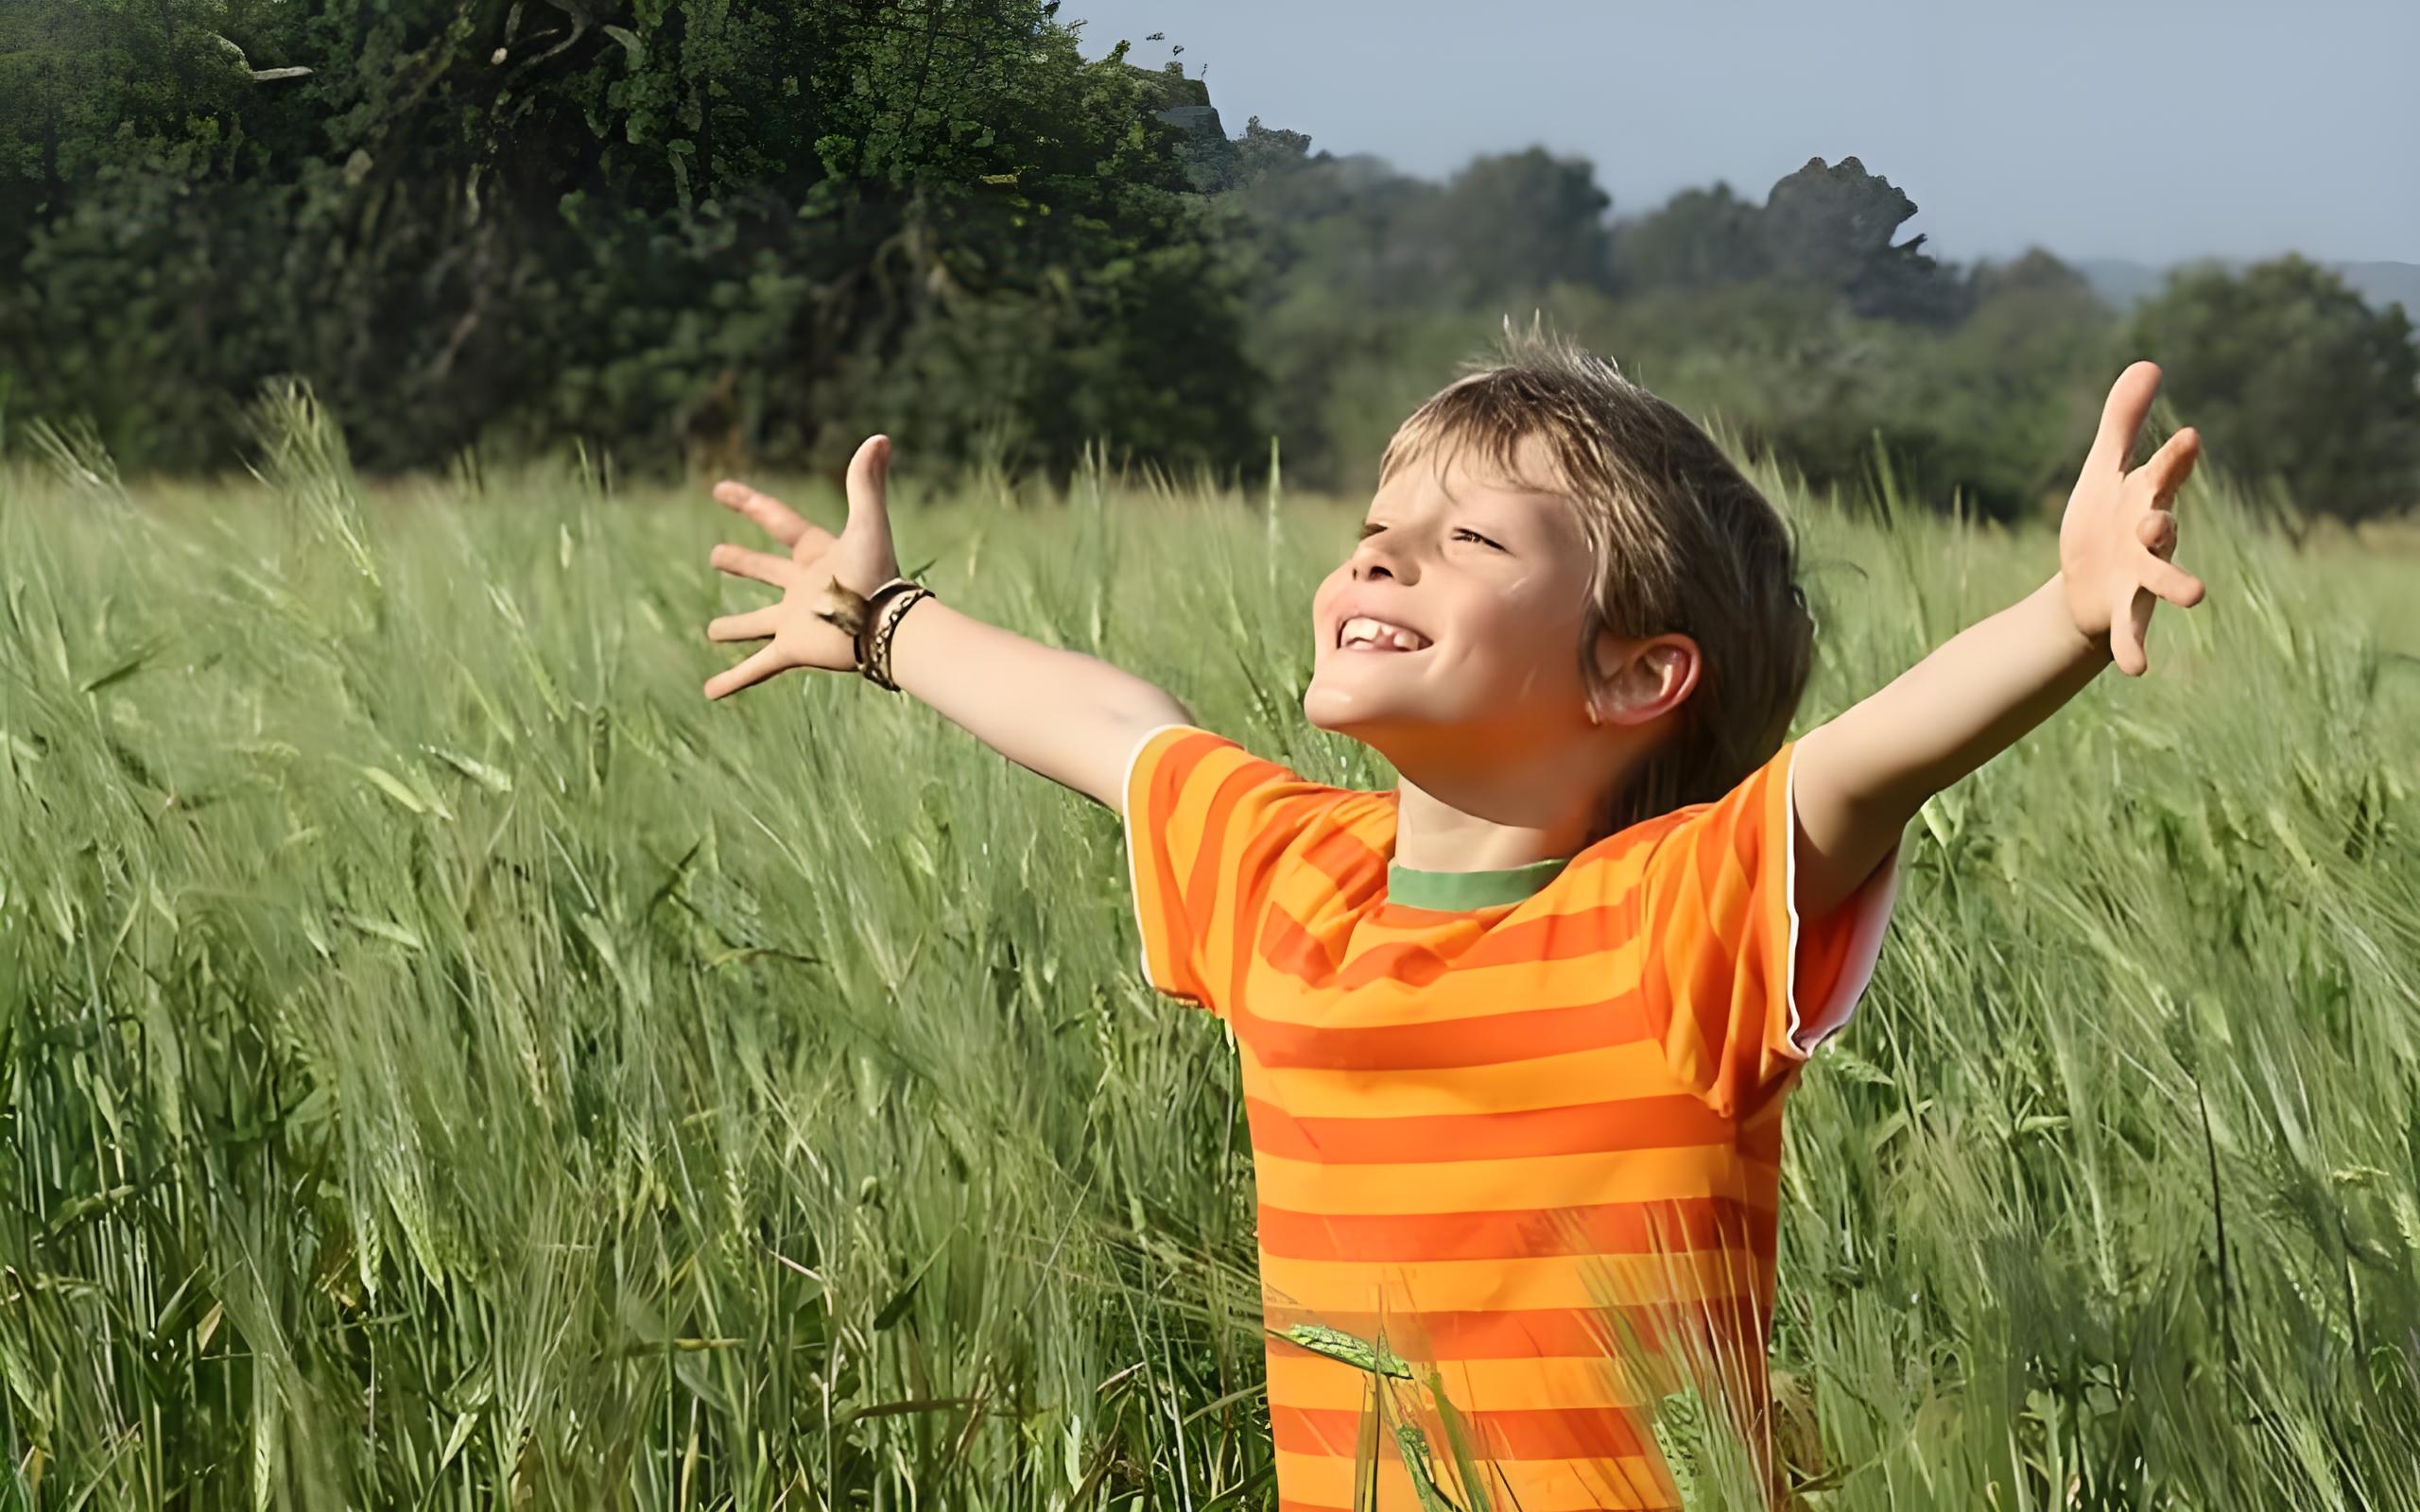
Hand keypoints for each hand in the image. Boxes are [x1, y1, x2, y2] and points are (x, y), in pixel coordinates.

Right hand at [703, 433, 902, 699]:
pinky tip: (710, 692)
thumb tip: (880, 437)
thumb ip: (866, 482)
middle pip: (765, 571)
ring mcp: (795, 620)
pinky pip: (757, 668)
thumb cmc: (878, 575)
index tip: (720, 489)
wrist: (887, 627)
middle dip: (741, 564)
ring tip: (713, 632)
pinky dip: (733, 681)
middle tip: (716, 556)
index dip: (749, 503)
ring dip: (735, 629)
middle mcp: (803, 586)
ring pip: (757, 624)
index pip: (777, 521)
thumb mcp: (867, 524)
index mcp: (815, 553)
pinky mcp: (794, 649)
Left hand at [2058, 361, 2207, 675]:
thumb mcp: (2104, 470)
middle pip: (2163, 528)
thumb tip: (2148, 361)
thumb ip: (2124, 421)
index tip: (2188, 436)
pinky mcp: (2125, 611)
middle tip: (2160, 520)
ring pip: (2162, 579)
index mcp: (2145, 498)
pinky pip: (2135, 633)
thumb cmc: (2102, 522)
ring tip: (2197, 595)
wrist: (2084, 586)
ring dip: (2177, 584)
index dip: (2174, 458)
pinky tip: (2138, 669)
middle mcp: (2150, 538)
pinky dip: (2136, 649)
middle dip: (2164, 524)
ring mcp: (2141, 577)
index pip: (2161, 473)